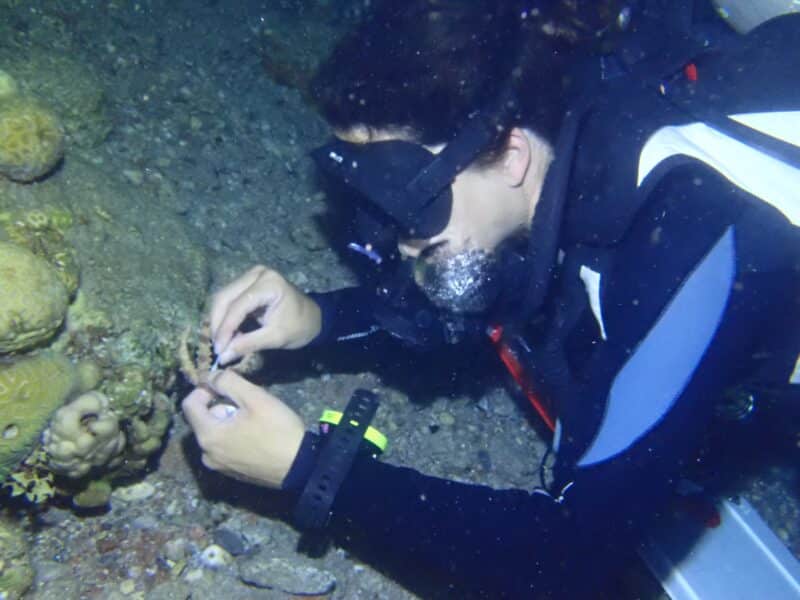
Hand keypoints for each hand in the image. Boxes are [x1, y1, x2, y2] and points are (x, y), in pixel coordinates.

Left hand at [181, 370, 304, 488]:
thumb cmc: (277, 430)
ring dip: (229, 421)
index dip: (205, 388)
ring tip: (255, 420)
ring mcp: (219, 466)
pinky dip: (234, 437)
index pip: (189, 404)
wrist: (300, 467)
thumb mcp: (255, 398)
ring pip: (215, 433)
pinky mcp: (231, 473)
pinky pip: (224, 447)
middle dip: (222, 405)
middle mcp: (207, 454)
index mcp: (208, 436)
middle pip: (203, 419)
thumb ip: (228, 382)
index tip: (227, 386)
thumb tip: (210, 376)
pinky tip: (257, 436)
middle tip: (249, 404)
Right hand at [209, 265, 321, 364]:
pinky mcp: (247, 282)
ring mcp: (251, 276)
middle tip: (216, 347)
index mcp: (269, 283)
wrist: (314, 317)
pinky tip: (226, 333)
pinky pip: (228, 299)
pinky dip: (225, 317)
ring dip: (218, 321)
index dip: (225, 329)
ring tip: (221, 342)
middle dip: (217, 324)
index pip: (238, 306)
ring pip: (223, 298)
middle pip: (224, 298)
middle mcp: (257, 274)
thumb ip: (248, 344)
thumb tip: (222, 356)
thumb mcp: (276, 338)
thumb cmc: (300, 326)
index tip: (218, 350)